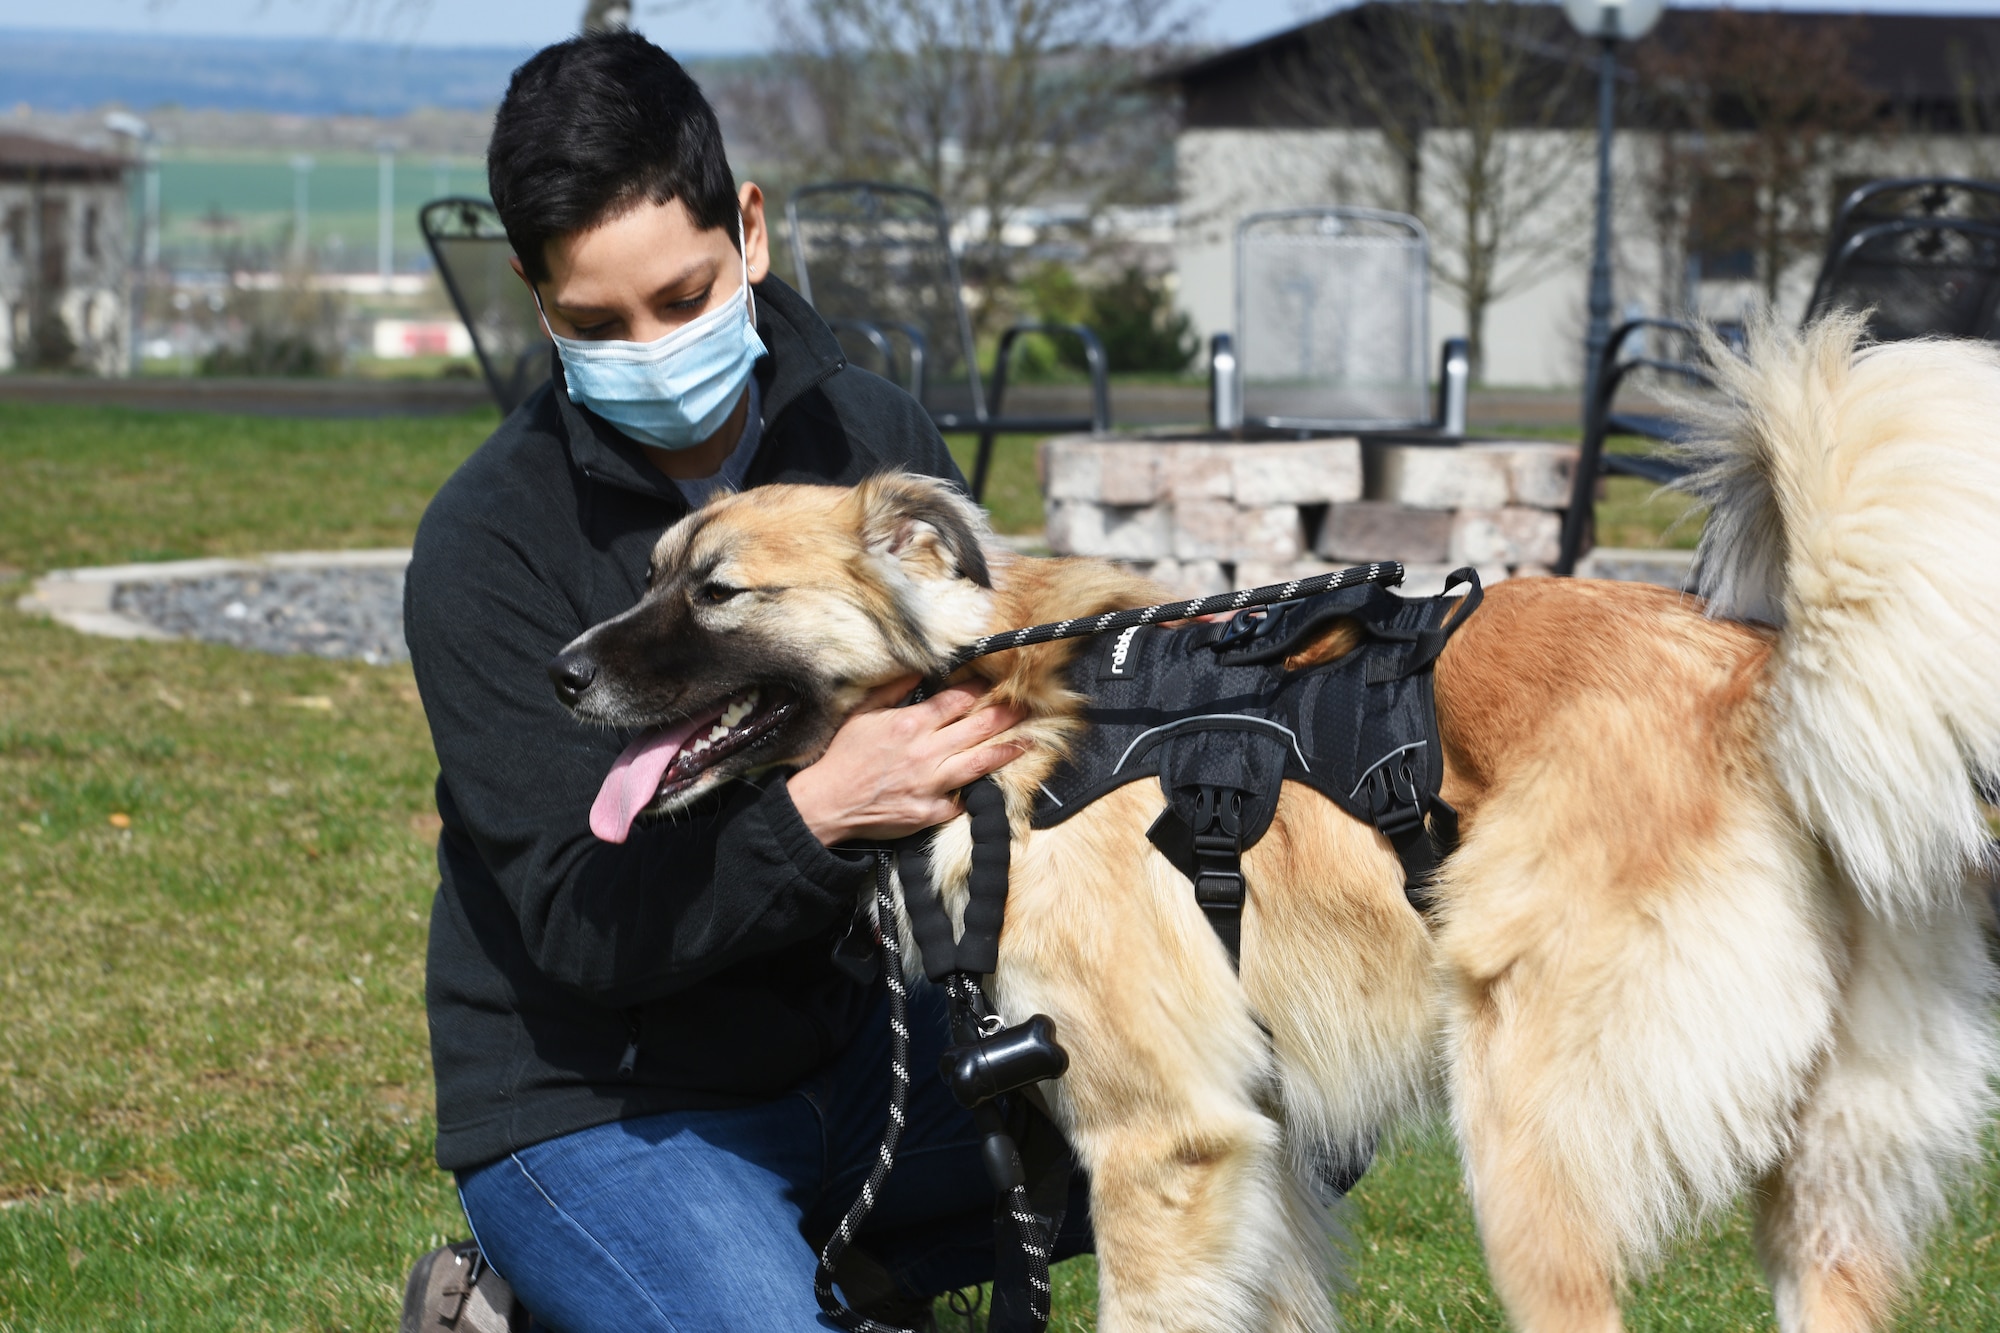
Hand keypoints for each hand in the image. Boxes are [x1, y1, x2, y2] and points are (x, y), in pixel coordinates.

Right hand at [788, 677, 1027, 845]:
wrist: (829, 802)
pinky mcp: (930, 811)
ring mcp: (931, 784)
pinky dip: (976, 791)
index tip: (992, 684)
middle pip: (977, 728)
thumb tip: (919, 669)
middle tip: (1025, 705)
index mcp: (910, 725)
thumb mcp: (863, 714)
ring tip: (1027, 740)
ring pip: (980, 763)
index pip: (956, 701)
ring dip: (1007, 749)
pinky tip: (995, 783)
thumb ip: (893, 690)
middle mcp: (926, 752)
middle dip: (1005, 714)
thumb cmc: (844, 756)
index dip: (978, 691)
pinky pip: (961, 799)